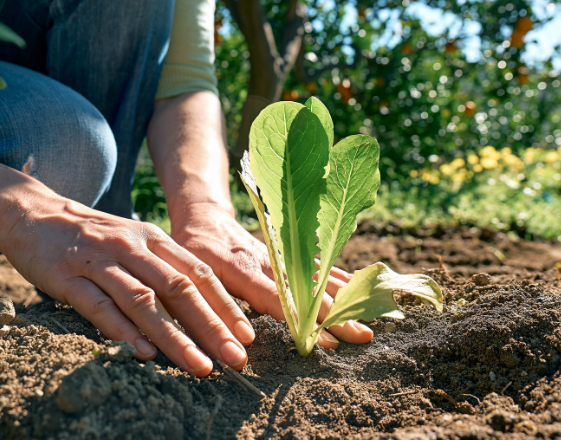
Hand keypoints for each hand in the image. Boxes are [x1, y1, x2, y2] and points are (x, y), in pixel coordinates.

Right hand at [0, 189, 254, 376]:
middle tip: (235, 358)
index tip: (247, 336)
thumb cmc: (94, 236)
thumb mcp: (136, 241)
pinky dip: (122, 329)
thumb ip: (165, 269)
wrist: (34, 213)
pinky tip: (142, 352)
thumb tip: (203, 309)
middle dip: (211, 326)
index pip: (198, 273)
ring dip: (174, 336)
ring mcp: (99, 261)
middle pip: (179, 289)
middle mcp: (132, 247)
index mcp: (154, 239)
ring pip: (143, 301)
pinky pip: (98, 305)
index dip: (224, 305)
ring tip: (198, 365)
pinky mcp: (67, 276)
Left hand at [169, 203, 373, 347]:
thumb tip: (235, 341)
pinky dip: (340, 278)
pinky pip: (318, 265)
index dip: (301, 318)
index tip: (324, 338)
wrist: (204, 219)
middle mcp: (268, 261)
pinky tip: (361, 291)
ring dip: (345, 298)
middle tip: (361, 336)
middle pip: (307, 291)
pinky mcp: (289, 252)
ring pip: (318, 277)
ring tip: (369, 320)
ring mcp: (282, 255)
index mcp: (242, 269)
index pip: (277, 298)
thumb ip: (210, 304)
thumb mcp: (191, 275)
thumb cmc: (192, 252)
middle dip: (336, 314)